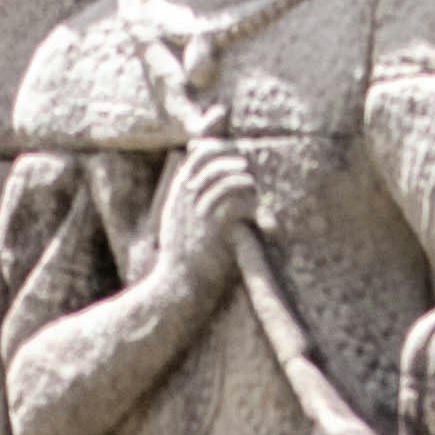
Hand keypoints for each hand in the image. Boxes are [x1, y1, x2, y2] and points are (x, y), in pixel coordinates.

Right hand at [153, 133, 265, 283]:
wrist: (178, 287)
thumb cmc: (184, 258)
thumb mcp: (178, 224)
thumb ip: (188, 202)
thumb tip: (205, 186)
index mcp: (178, 193)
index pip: (198, 153)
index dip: (220, 148)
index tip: (238, 156)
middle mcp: (186, 197)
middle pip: (212, 159)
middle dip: (235, 160)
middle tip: (249, 172)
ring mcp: (197, 210)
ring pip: (225, 177)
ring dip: (244, 179)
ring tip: (253, 188)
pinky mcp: (211, 227)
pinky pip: (235, 199)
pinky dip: (250, 200)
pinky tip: (256, 210)